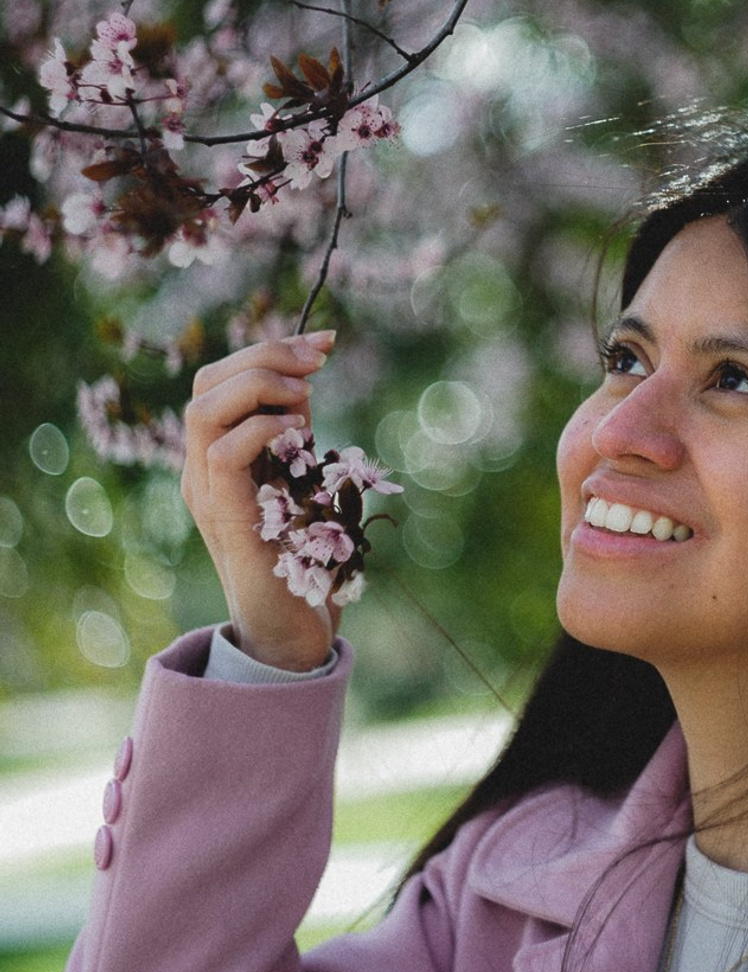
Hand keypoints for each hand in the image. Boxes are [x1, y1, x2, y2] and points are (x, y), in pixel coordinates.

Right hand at [181, 332, 337, 671]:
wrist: (293, 630)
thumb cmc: (302, 558)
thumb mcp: (300, 478)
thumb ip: (293, 434)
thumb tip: (305, 381)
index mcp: (218, 455)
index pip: (220, 379)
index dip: (269, 350)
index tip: (323, 342)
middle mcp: (201, 469)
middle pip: (205, 383)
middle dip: (264, 355)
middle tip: (319, 358)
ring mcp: (206, 492)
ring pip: (203, 409)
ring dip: (261, 385)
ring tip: (307, 394)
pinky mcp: (224, 517)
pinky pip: (223, 452)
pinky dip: (262, 428)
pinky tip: (298, 433)